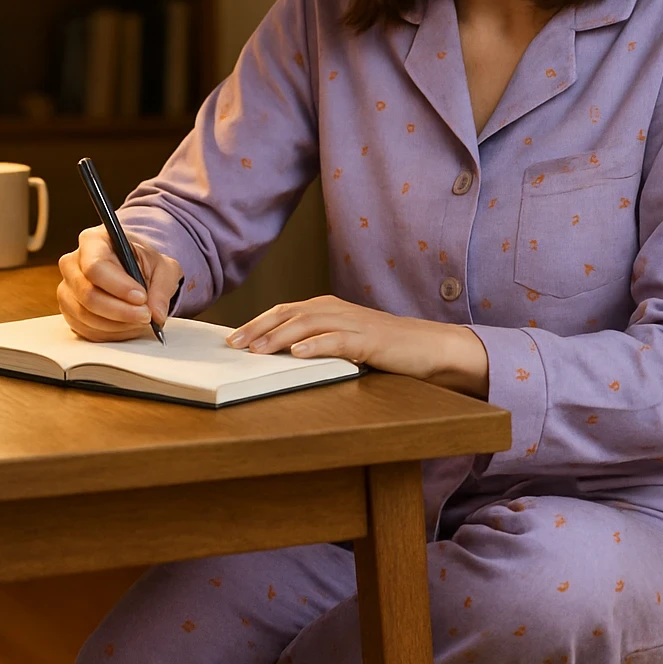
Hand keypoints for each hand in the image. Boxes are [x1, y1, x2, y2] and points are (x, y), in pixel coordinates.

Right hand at [57, 226, 181, 342]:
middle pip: (88, 295)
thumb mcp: (162, 268)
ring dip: (118, 324)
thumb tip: (157, 315)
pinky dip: (110, 333)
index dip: (118, 287)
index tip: (141, 298)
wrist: (133, 269)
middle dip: (121, 311)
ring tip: (140, 320)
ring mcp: (66, 289)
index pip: (96, 267)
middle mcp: (72, 264)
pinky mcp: (69, 311)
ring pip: (86, 316)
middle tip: (146, 315)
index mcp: (92, 241)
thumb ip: (162, 289)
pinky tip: (128, 326)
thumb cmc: (143, 263)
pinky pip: (85, 329)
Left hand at [226, 294, 489, 397]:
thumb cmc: (386, 348)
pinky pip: (337, 340)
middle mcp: (336, 310)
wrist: (428, 346)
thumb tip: (283, 355)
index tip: (233, 338)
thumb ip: (318, 343)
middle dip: (258, 328)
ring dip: (279, 336)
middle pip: (289, 314)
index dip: (257, 323)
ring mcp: (352, 323)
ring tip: (257, 350)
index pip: (284, 311)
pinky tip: (298, 352)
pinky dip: (316, 345)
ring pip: (308, 324)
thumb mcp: (345, 343)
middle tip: (234, 344)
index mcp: (328, 308)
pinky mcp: (369, 339)